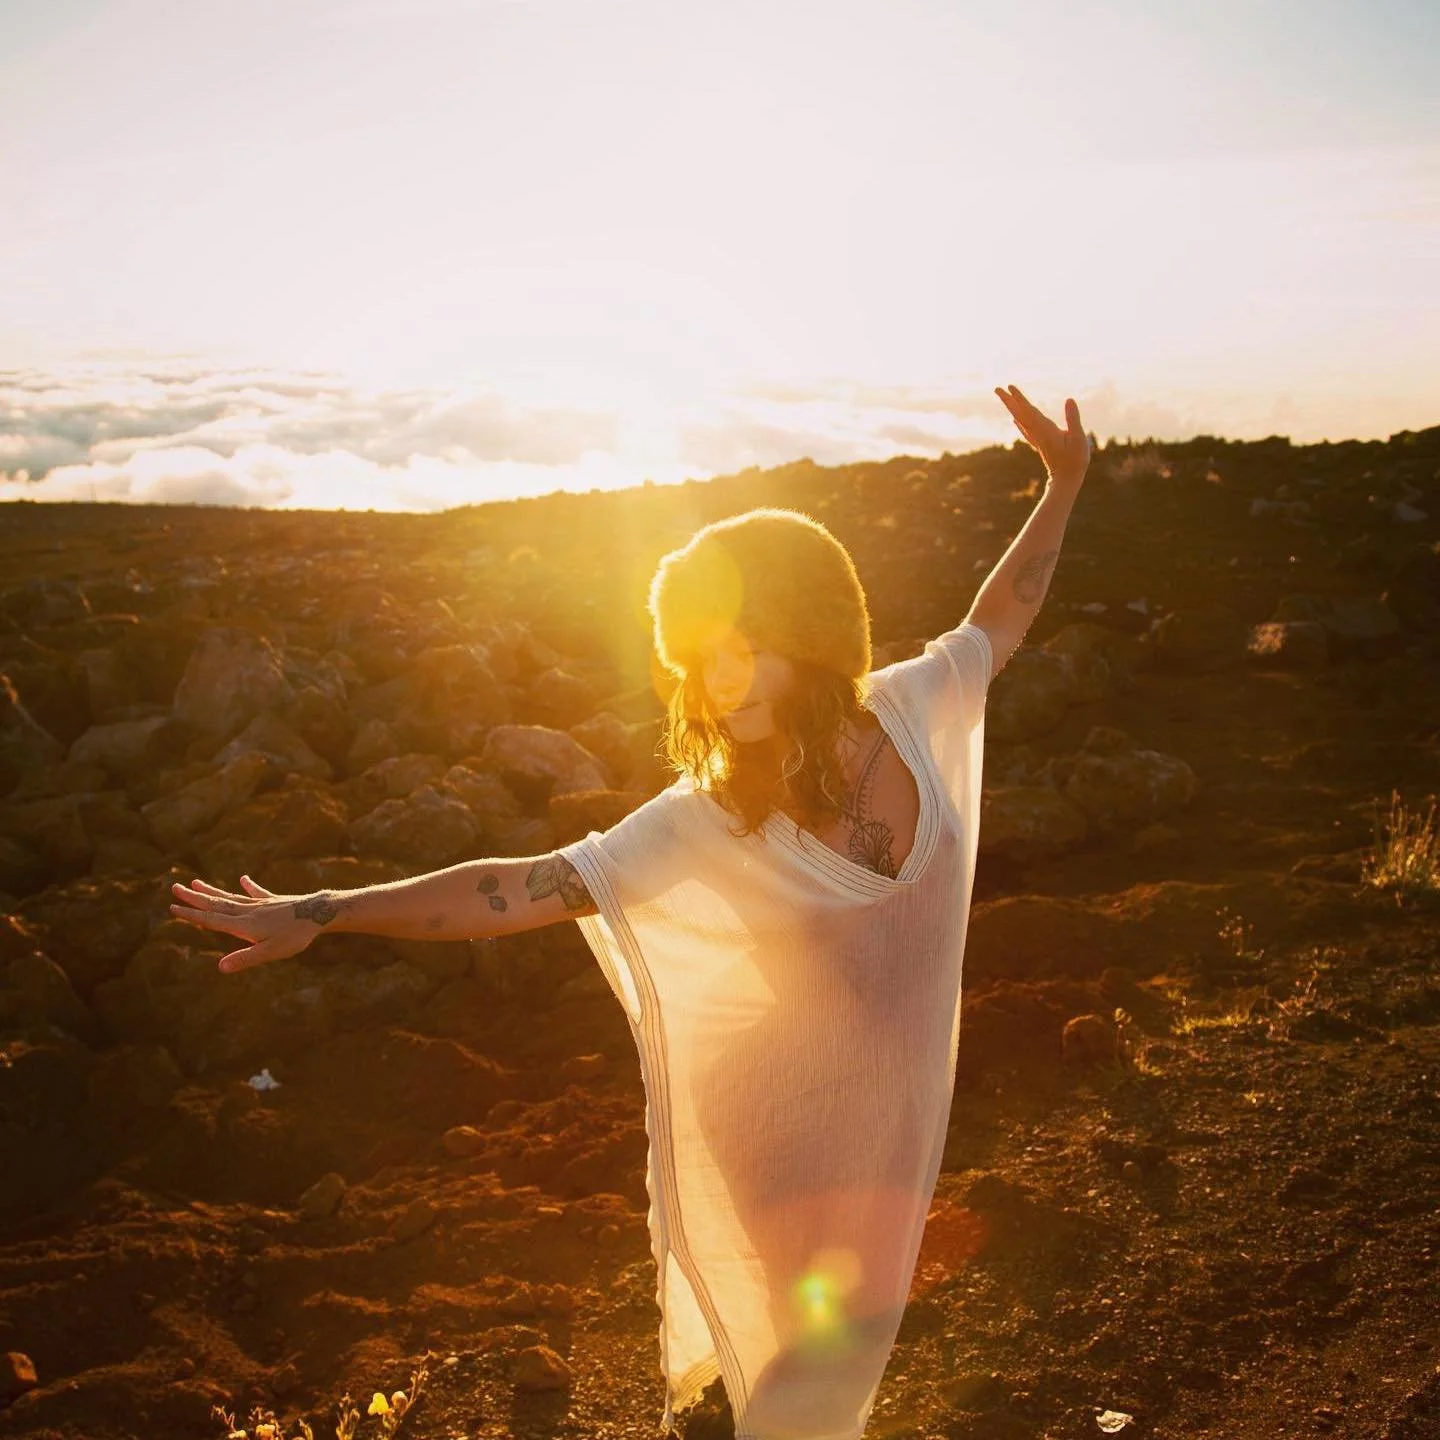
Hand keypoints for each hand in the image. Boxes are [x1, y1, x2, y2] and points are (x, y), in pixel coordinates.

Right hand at [169, 875, 323, 973]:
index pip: (211, 920)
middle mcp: (248, 911)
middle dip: (194, 898)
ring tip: (196, 882)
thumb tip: (220, 967)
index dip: (191, 915)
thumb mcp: (270, 952)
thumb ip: (245, 959)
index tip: (172, 907)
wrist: (319, 913)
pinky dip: (249, 886)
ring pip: (231, 897)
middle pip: (216, 904)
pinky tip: (243, 878)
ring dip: (212, 891)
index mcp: (243, 925)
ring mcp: (261, 904)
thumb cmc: (295, 936)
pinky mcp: (274, 901)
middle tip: (174, 888)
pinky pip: (257, 892)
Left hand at [995, 384, 1090, 490]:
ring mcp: (1037, 439)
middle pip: (1020, 414)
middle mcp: (1037, 433)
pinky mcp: (1040, 444)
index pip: (1029, 410)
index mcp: (1045, 430)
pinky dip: (1020, 422)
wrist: (1067, 480)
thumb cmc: (1075, 460)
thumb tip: (1069, 399)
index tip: (1009, 387)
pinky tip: (1015, 420)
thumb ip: (1073, 418)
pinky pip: (1026, 430)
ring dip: (1013, 409)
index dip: (1019, 398)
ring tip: (1005, 398)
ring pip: (1022, 420)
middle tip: (997, 388)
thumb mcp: (1078, 437)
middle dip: (1009, 401)